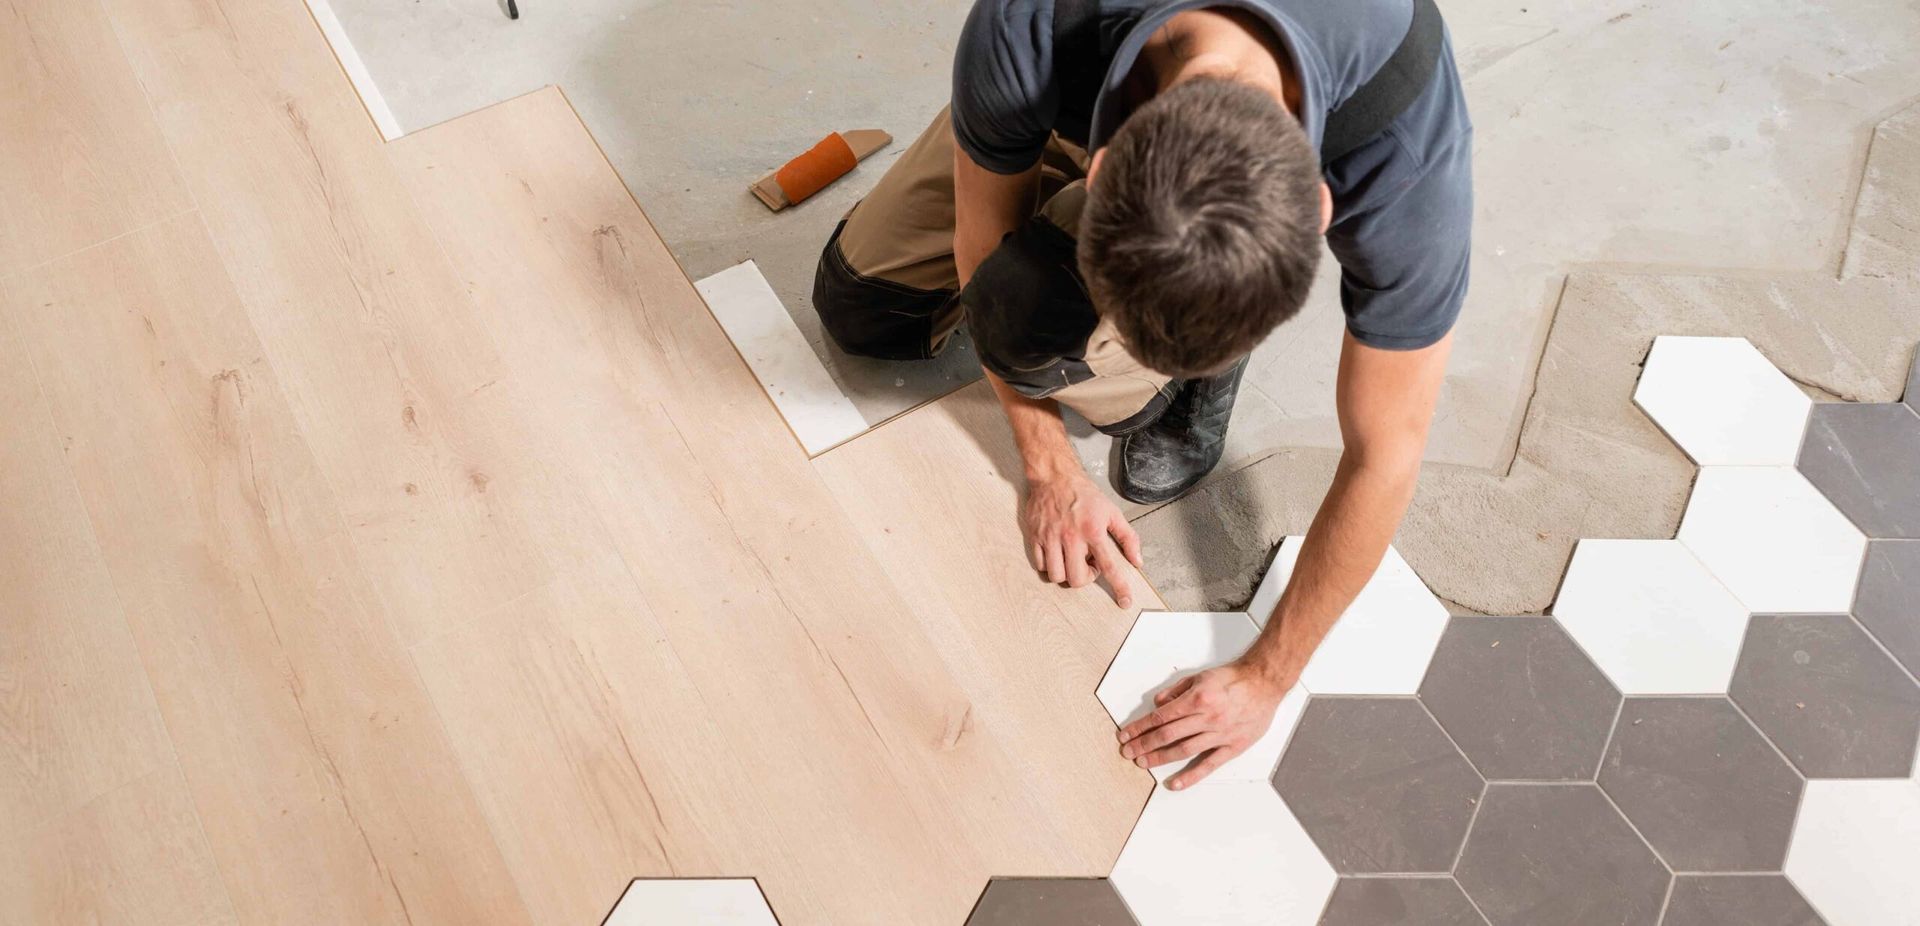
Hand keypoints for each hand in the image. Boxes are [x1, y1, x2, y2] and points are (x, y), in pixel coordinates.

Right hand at [1022, 470, 1143, 607]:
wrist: (1054, 476)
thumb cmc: (1084, 495)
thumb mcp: (1112, 512)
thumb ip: (1128, 537)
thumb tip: (1137, 560)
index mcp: (1093, 531)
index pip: (1110, 566)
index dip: (1119, 587)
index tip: (1124, 602)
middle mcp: (1071, 537)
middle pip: (1077, 579)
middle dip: (1085, 578)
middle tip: (1088, 564)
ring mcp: (1051, 538)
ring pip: (1057, 576)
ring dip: (1066, 574)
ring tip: (1071, 560)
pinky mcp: (1036, 536)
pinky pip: (1041, 565)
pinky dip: (1050, 566)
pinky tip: (1057, 554)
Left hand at [1116, 659, 1288, 789]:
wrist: (1264, 682)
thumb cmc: (1234, 678)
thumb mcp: (1200, 677)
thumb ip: (1177, 690)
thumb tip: (1158, 704)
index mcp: (1197, 699)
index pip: (1160, 717)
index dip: (1140, 727)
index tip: (1126, 735)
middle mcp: (1206, 718)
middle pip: (1167, 735)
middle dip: (1143, 744)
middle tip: (1127, 752)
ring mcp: (1219, 734)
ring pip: (1183, 750)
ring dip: (1160, 758)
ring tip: (1143, 763)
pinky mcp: (1232, 747)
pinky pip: (1209, 764)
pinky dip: (1191, 776)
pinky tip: (1176, 783)